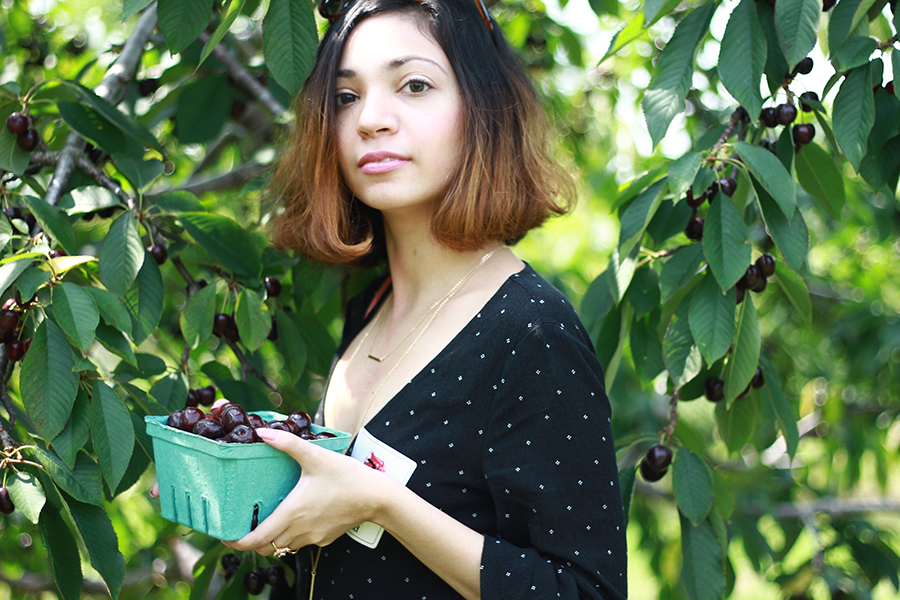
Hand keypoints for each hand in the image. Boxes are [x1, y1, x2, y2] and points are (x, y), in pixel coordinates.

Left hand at [225, 427, 391, 554]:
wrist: (376, 496)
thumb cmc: (346, 476)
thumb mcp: (316, 456)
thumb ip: (287, 443)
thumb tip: (262, 432)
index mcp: (292, 513)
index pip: (256, 540)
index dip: (236, 542)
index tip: (225, 536)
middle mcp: (299, 530)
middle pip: (266, 547)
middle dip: (252, 541)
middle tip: (244, 525)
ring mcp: (312, 537)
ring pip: (282, 547)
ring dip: (272, 538)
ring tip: (267, 520)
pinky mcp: (324, 539)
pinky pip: (300, 543)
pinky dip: (291, 536)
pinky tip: (296, 517)